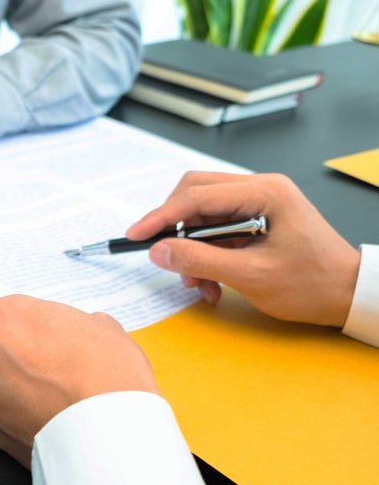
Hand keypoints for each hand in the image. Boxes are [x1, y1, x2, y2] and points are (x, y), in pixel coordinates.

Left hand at [0, 296, 158, 467]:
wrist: (109, 434)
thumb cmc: (108, 377)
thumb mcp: (106, 329)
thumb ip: (81, 326)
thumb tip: (83, 333)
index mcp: (10, 315)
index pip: (11, 315)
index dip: (34, 331)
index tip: (49, 343)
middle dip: (20, 359)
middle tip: (54, 373)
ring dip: (18, 391)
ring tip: (55, 401)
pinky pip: (3, 417)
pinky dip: (20, 419)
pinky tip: (49, 421)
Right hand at [126, 172, 360, 326]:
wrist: (348, 295)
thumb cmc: (312, 284)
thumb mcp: (251, 276)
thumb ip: (201, 260)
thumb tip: (159, 251)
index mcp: (265, 193)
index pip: (197, 196)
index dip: (161, 216)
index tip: (136, 235)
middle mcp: (260, 189)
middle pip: (196, 196)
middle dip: (175, 230)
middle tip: (165, 259)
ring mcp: (257, 203)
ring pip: (202, 216)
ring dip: (191, 250)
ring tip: (198, 284)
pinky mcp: (255, 220)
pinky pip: (215, 230)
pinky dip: (206, 256)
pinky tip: (211, 283)